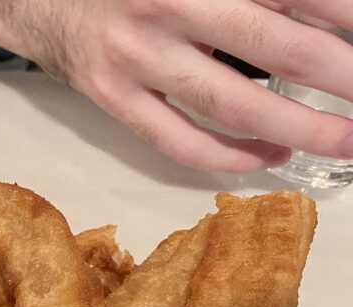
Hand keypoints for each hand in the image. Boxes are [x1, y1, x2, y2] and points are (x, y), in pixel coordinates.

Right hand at [0, 0, 352, 172]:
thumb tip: (315, 12)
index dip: (347, 19)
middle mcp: (170, 4)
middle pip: (278, 46)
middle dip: (341, 75)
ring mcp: (138, 58)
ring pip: (232, 103)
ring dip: (298, 127)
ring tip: (342, 141)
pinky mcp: (112, 97)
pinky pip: (176, 140)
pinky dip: (227, 156)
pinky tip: (268, 156)